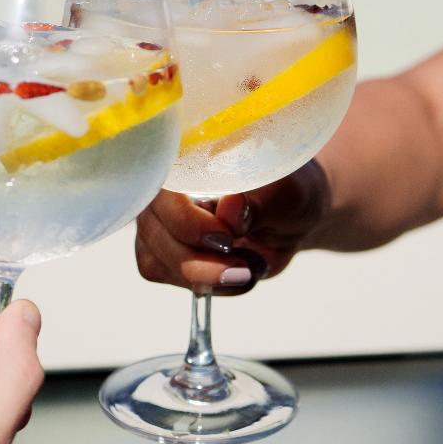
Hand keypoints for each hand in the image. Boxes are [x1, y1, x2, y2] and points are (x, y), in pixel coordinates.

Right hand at [135, 160, 329, 295]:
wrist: (289, 216)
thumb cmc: (286, 192)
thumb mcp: (286, 194)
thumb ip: (258, 202)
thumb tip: (230, 206)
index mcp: (187, 159)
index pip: (159, 187)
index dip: (184, 219)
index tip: (227, 238)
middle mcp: (164, 190)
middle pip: (153, 232)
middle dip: (197, 260)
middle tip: (243, 267)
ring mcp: (159, 224)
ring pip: (156, 261)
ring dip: (204, 276)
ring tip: (247, 269)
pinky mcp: (166, 254)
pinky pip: (171, 278)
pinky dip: (208, 285)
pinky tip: (237, 274)